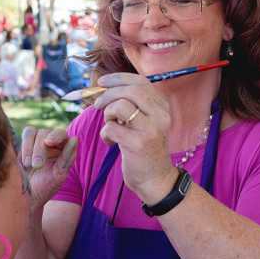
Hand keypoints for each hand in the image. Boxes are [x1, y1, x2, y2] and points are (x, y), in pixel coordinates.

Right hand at [20, 126, 77, 211]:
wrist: (26, 197)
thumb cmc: (46, 187)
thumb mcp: (58, 175)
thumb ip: (67, 157)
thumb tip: (74, 138)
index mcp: (63, 148)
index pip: (62, 134)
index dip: (55, 136)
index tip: (48, 142)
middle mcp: (51, 142)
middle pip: (46, 132)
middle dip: (40, 149)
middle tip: (37, 165)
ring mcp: (36, 141)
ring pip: (33, 132)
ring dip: (30, 148)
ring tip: (29, 165)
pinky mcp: (24, 144)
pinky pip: (24, 135)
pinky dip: (24, 146)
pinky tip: (24, 162)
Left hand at [94, 73, 175, 202]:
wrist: (155, 179)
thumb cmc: (143, 148)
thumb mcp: (143, 122)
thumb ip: (131, 104)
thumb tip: (103, 87)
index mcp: (162, 107)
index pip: (140, 81)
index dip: (118, 78)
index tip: (102, 82)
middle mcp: (161, 115)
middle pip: (131, 90)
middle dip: (108, 94)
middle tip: (97, 105)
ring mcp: (152, 129)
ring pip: (121, 105)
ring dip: (108, 114)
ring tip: (110, 126)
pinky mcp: (139, 144)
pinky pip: (111, 128)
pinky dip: (105, 134)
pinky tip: (111, 143)